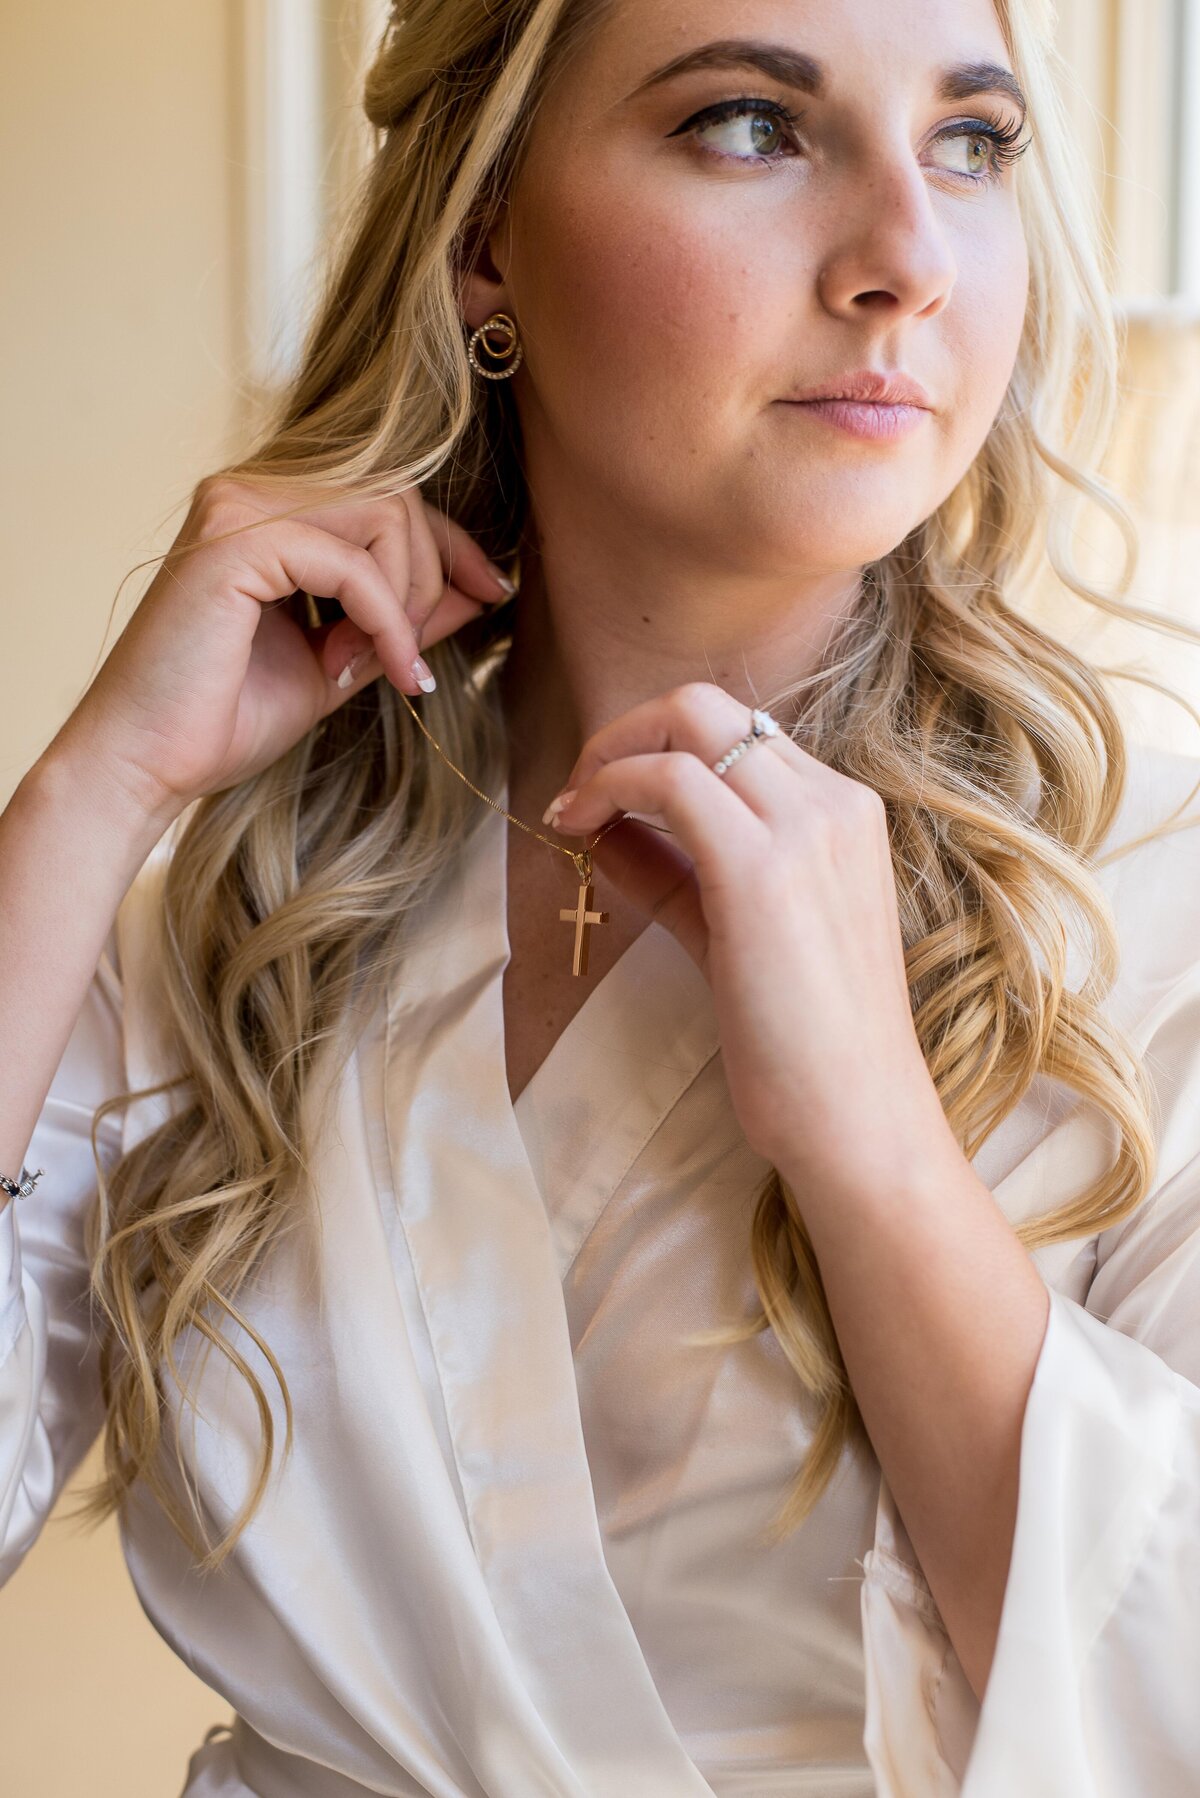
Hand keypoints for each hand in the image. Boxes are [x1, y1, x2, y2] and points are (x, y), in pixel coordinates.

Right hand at [47, 476, 512, 827]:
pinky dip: (385, 620)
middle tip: (410, 657)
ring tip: (381, 666)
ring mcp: (238, 506)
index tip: (493, 591)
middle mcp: (249, 491)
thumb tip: (478, 589)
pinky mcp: (236, 540)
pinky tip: (376, 669)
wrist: (145, 765)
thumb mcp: (339, 662)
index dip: (450, 543)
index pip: (386, 496)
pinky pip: (353, 565)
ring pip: (386, 515)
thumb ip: (400, 619)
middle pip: (397, 497)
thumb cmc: (223, 720)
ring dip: (408, 599)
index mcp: (266, 509)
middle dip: (432, 577)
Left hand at [543, 681, 948, 1186]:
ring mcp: (805, 828)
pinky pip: (667, 779)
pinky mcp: (762, 868)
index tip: (605, 793)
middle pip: (710, 705)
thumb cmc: (807, 1045)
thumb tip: (601, 828)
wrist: (857, 1117)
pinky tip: (578, 824)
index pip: (740, 735)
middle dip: (628, 728)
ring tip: (572, 807)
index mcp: (845, 814)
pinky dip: (610, 785)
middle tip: (581, 784)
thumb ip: (675, 872)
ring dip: (611, 752)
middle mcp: (834, 803)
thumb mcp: (733, 933)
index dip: (658, 748)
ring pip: (690, 720)